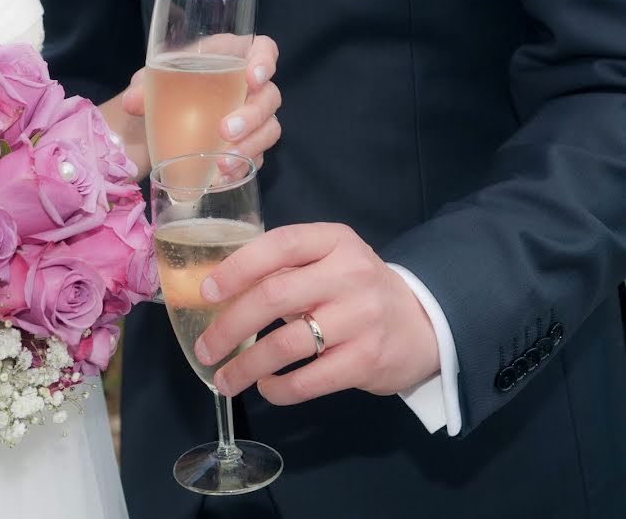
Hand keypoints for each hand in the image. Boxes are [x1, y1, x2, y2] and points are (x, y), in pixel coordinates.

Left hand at [121, 35, 281, 171]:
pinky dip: (241, 168)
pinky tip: (221, 179)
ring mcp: (252, 119)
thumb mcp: (149, 83)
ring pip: (269, 129)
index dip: (265, 61)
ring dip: (250, 146)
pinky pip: (256, 157)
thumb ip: (143, 88)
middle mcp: (248, 87)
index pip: (264, 49)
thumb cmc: (161, 89)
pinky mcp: (247, 146)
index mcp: (230, 58)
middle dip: (252, 115)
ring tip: (221, 163)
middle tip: (225, 131)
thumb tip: (133, 102)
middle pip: (270, 96)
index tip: (252, 78)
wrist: (155, 124)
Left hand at [194, 223, 439, 404]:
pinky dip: (278, 389)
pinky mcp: (367, 360)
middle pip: (274, 296)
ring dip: (245, 366)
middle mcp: (350, 274)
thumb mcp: (330, 262)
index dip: (237, 267)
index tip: (207, 292)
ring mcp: (361, 318)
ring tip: (224, 379)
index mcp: (335, 241)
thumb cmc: (358, 290)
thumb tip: (219, 293)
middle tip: (206, 348)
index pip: (279, 245)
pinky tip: (266, 387)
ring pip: (285, 344)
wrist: (425, 323)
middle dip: (229, 326)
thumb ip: (286, 269)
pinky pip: (308, 380)